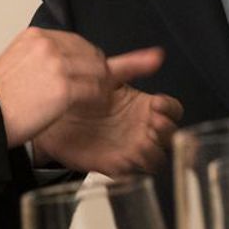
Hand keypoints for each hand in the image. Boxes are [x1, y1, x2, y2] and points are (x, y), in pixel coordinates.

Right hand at [0, 27, 173, 152]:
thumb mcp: (12, 63)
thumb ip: (36, 58)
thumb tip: (54, 65)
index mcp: (34, 37)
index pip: (73, 40)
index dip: (86, 55)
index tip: (91, 65)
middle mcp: (47, 46)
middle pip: (88, 52)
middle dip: (97, 67)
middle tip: (102, 81)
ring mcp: (57, 65)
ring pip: (96, 69)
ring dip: (102, 82)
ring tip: (102, 93)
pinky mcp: (64, 88)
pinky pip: (94, 89)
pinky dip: (100, 96)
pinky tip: (99, 102)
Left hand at [33, 50, 182, 176]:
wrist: (56, 117)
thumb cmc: (83, 97)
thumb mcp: (107, 78)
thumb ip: (132, 66)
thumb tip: (156, 55)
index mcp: (144, 107)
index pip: (172, 110)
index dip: (169, 108)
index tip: (157, 103)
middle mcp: (142, 129)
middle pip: (170, 136)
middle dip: (166, 129)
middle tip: (153, 121)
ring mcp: (131, 148)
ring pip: (157, 158)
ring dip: (154, 150)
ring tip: (142, 140)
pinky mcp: (116, 165)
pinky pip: (133, 173)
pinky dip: (135, 167)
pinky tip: (127, 155)